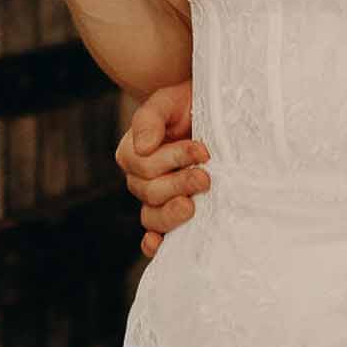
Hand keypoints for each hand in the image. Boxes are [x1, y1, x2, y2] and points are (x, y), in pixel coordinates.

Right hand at [114, 81, 208, 259]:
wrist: (212, 113)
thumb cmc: (187, 105)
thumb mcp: (168, 101)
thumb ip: (150, 118)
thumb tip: (144, 147)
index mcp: (134, 152)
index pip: (146, 165)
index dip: (174, 158)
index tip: (203, 150)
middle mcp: (140, 178)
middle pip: (151, 192)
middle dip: (180, 184)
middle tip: (205, 178)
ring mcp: (156, 199)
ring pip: (152, 216)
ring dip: (172, 214)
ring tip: (192, 206)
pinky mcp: (173, 211)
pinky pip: (156, 234)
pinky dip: (155, 243)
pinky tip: (158, 244)